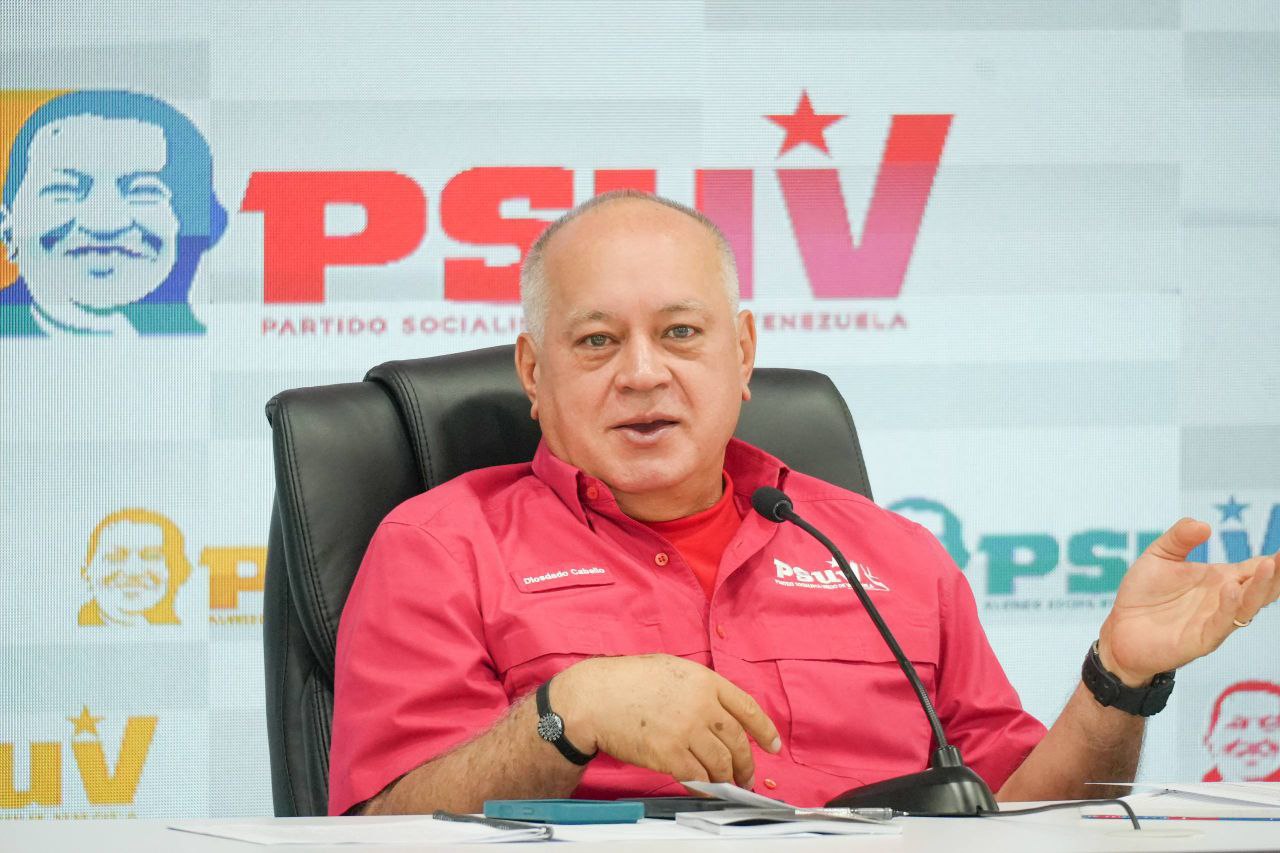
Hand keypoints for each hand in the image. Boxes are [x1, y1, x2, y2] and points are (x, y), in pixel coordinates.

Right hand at [552, 654, 780, 788]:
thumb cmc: (625, 681)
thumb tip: (716, 709)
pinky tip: (709, 790)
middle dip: (746, 763)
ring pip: (721, 763)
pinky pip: (699, 777)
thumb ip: (698, 687)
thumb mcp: (670, 669)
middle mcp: (701, 705)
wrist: (594, 698)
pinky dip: (708, 788)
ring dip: (729, 779)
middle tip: (747, 775)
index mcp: (704, 681)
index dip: (765, 730)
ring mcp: (686, 731)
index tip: (773, 745)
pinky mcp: (670, 755)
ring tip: (729, 785)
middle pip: (738, 741)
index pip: (748, 708)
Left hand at [1099, 518, 1279, 686]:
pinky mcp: (1201, 639)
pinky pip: (1221, 623)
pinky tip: (1231, 588)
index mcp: (1221, 579)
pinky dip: (1229, 607)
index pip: (1255, 568)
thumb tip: (1204, 525)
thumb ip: (1179, 538)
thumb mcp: (1159, 556)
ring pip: (1248, 605)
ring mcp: (1215, 620)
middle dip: (1276, 573)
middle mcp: (1224, 600)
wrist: (1119, 629)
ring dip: (1260, 587)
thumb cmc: (1142, 594)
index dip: (1274, 559)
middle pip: (1261, 587)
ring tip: (1268, 566)